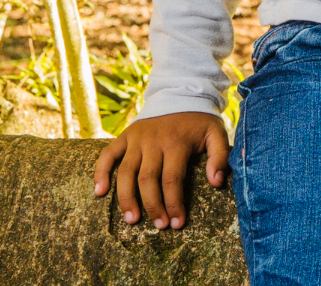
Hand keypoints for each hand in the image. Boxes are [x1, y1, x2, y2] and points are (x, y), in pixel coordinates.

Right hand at [94, 111, 230, 228]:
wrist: (180, 94)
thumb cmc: (199, 121)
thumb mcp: (217, 133)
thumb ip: (220, 156)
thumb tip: (216, 182)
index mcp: (176, 142)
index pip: (172, 179)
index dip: (174, 203)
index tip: (177, 223)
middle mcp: (153, 141)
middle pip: (148, 180)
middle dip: (153, 206)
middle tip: (160, 225)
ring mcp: (136, 139)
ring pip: (126, 172)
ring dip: (126, 198)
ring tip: (132, 220)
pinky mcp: (124, 136)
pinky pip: (107, 155)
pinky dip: (100, 172)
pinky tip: (99, 192)